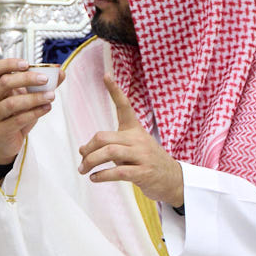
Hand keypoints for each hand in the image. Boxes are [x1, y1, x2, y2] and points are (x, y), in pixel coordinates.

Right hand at [0, 58, 61, 165]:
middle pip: (4, 83)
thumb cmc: (15, 116)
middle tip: (45, 79)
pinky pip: (17, 120)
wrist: (5, 142)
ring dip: (33, 98)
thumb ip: (42, 85)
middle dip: (26, 79)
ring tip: (51, 96)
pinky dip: (35, 112)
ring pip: (11, 103)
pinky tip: (47, 108)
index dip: (9, 63)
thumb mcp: (27, 98)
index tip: (26, 64)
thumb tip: (60, 72)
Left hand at [78, 74, 183, 206]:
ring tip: (84, 170)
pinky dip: (102, 175)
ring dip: (91, 162)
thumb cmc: (147, 162)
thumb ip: (109, 146)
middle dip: (88, 149)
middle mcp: (138, 139)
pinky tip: (95, 178)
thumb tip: (83, 150)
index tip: (106, 75)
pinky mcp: (144, 172)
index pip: (124, 106)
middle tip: (81, 161)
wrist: (173, 179)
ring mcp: (142, 155)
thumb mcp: (131, 149)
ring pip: (110, 152)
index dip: (115, 91)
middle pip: (104, 137)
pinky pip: (118, 171)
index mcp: (135, 130)